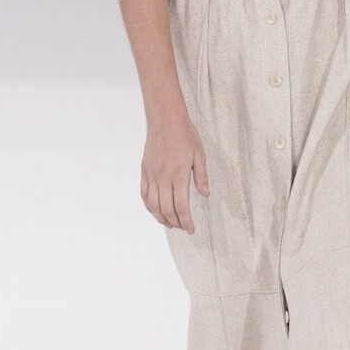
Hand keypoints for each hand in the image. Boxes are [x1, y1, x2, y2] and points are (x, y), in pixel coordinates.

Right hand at [141, 115, 209, 232]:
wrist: (165, 120)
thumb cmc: (185, 136)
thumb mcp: (199, 155)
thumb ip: (201, 176)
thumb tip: (205, 195)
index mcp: (178, 175)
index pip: (181, 206)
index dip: (186, 221)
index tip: (191, 229)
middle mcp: (163, 177)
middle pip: (166, 209)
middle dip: (175, 223)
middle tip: (182, 228)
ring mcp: (152, 175)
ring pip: (153, 205)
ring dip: (161, 218)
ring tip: (170, 224)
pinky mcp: (145, 171)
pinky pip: (144, 194)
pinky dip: (150, 206)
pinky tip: (156, 211)